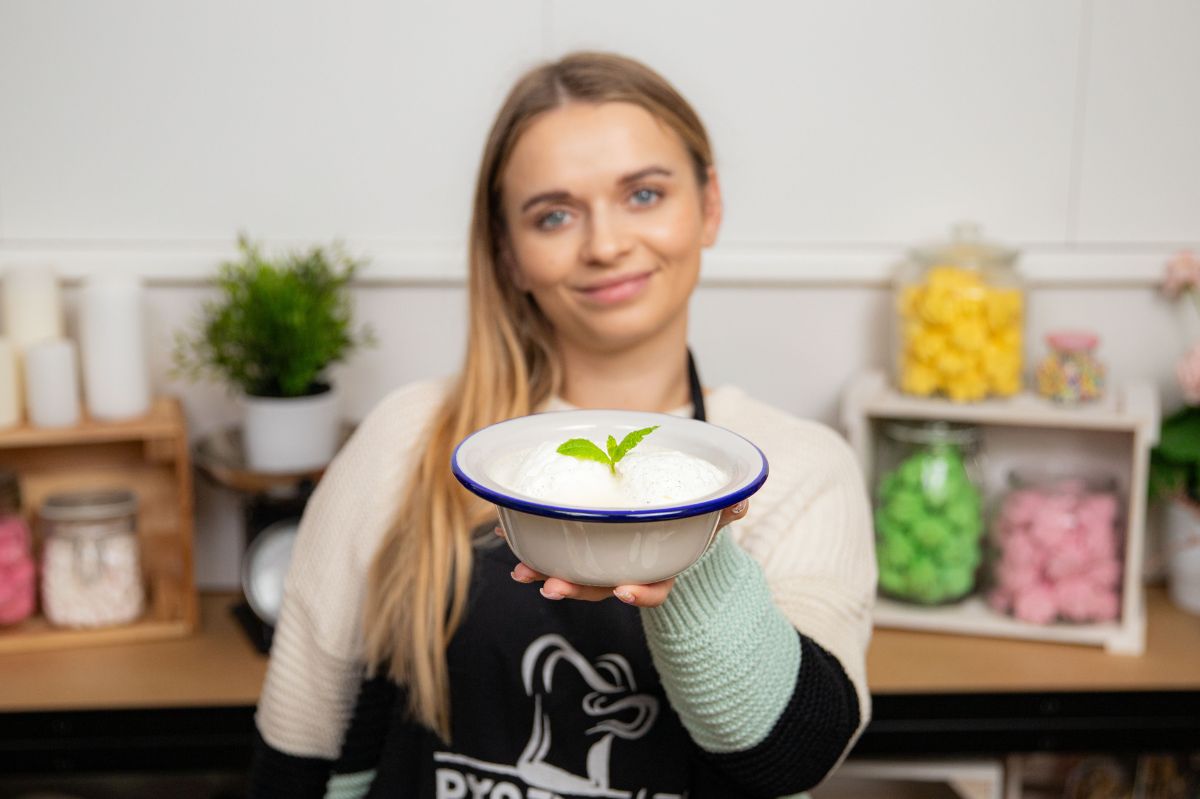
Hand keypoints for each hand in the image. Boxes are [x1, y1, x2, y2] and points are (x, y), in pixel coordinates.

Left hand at [502, 499, 749, 607]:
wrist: (664, 509)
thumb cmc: (687, 512)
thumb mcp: (709, 509)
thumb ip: (725, 507)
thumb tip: (741, 501)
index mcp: (660, 563)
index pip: (654, 588)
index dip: (639, 594)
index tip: (623, 591)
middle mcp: (628, 568)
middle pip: (602, 588)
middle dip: (576, 590)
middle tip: (551, 587)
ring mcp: (601, 560)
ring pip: (574, 575)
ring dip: (546, 575)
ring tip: (522, 573)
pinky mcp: (578, 544)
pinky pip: (555, 550)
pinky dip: (533, 548)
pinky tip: (511, 543)